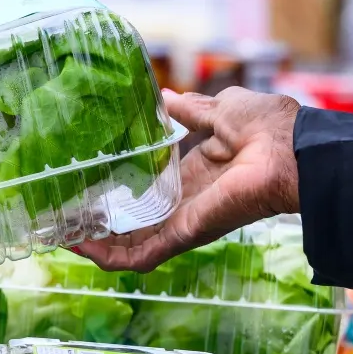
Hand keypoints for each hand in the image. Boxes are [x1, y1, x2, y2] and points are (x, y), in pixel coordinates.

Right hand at [71, 88, 299, 272]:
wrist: (291, 151)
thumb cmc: (268, 127)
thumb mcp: (219, 110)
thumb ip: (189, 110)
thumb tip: (164, 95)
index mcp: (194, 176)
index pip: (148, 195)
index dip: (120, 195)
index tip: (89, 187)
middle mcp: (184, 205)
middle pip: (134, 227)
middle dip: (100, 226)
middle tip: (63, 218)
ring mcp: (183, 224)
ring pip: (130, 248)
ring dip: (96, 247)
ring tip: (61, 238)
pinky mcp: (183, 235)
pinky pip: (140, 256)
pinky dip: (109, 257)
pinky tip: (79, 248)